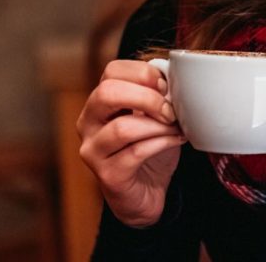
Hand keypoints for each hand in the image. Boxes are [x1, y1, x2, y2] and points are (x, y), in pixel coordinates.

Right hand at [77, 59, 184, 227]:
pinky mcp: (107, 175)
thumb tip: (174, 73)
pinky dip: (162, 143)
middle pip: (108, 93)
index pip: (112, 71)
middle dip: (147, 97)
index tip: (167, 87)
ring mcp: (94, 150)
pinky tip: (176, 141)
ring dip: (158, 126)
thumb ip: (158, 94)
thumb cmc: (149, 149)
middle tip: (170, 110)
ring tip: (176, 128)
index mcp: (99, 102)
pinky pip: (136, 152)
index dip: (143, 73)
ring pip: (123, 127)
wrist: (145, 194)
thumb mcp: (154, 116)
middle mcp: (88, 123)